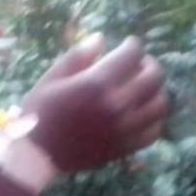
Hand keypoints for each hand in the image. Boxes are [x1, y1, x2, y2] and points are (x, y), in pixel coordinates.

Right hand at [21, 34, 168, 172]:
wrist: (35, 156)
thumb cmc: (39, 114)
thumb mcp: (51, 79)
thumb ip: (78, 56)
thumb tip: (101, 40)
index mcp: (97, 84)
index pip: (132, 54)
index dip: (131, 45)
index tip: (126, 46)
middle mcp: (117, 105)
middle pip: (154, 76)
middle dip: (148, 65)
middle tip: (137, 66)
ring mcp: (124, 128)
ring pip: (160, 103)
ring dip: (155, 91)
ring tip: (142, 90)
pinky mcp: (124, 146)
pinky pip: (153, 131)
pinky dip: (153, 119)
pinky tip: (142, 114)